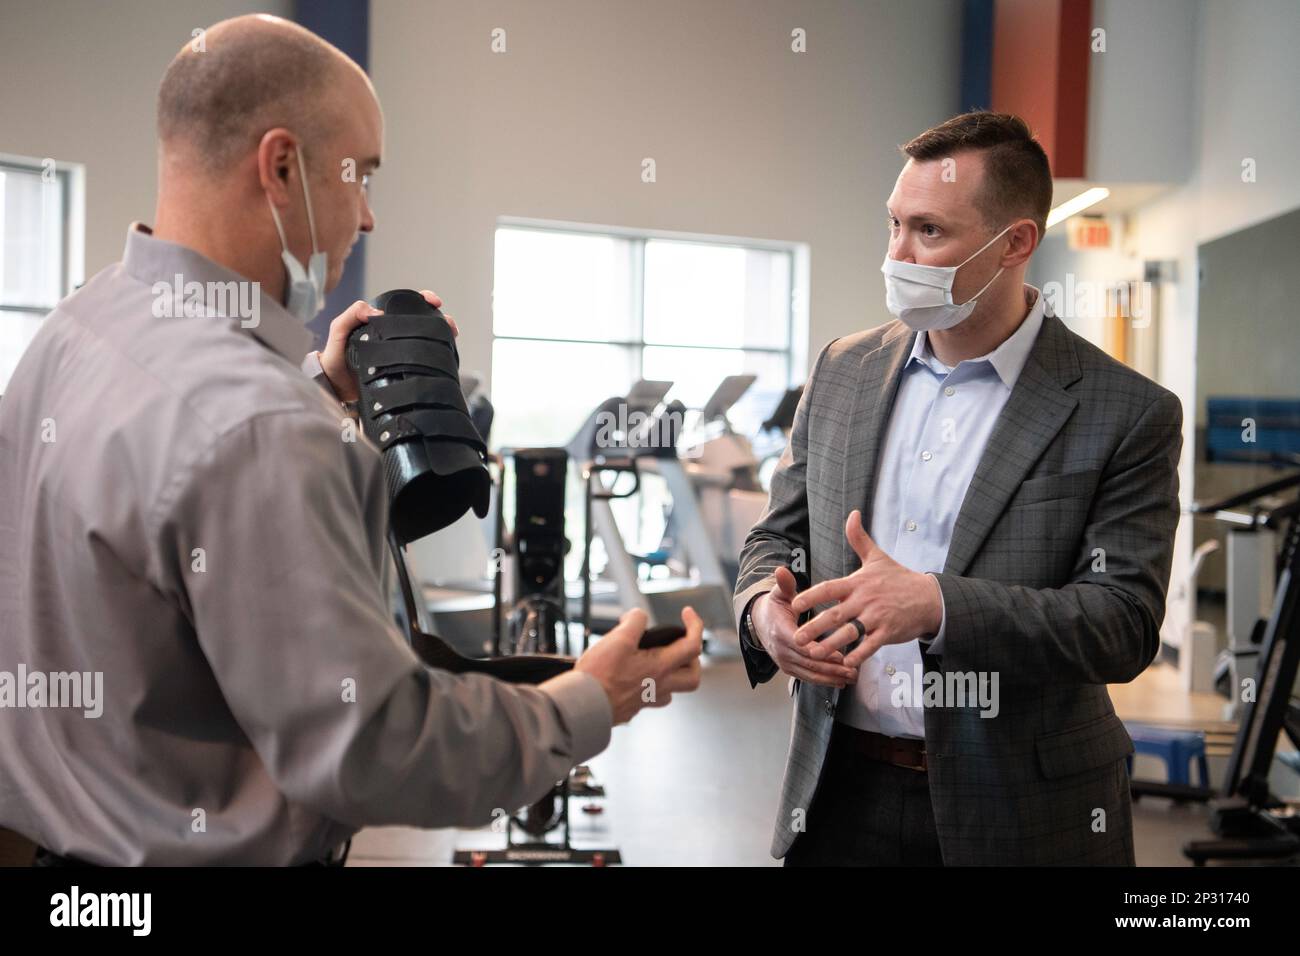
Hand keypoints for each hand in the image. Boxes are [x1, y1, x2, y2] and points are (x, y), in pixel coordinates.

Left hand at [317, 289, 458, 402]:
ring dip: (443, 339)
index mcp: (383, 324)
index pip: (408, 307)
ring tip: (451, 339)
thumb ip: (352, 315)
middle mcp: (395, 337)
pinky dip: (438, 360)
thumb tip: (378, 314)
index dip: (424, 301)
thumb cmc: (335, 358)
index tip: (435, 303)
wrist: (336, 389)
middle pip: (425, 324)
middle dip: (442, 320)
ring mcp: (402, 355)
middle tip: (449, 326)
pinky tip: (445, 360)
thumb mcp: (339, 330)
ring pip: (429, 342)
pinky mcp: (406, 373)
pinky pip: (426, 363)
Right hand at [575, 607, 703, 723]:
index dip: (694, 625)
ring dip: (672, 674)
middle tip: (680, 645)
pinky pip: (650, 697)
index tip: (686, 613)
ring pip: (672, 690)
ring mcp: (646, 700)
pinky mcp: (631, 707)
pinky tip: (635, 676)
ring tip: (657, 659)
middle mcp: (659, 687)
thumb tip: (639, 616)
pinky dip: (650, 684)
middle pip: (692, 677)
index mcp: (660, 668)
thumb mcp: (618, 639)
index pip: (692, 646)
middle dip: (692, 659)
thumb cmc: (600, 676)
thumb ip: (634, 622)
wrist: (582, 706)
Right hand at [752, 566, 856, 687]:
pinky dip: (824, 681)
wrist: (760, 622)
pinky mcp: (789, 669)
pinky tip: (840, 681)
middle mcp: (781, 650)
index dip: (821, 651)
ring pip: (809, 673)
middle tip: (853, 670)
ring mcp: (784, 662)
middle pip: (808, 663)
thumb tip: (781, 570)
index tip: (840, 655)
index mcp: (780, 631)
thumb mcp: (779, 593)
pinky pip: (807, 677)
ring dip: (831, 678)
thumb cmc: (775, 606)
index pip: (801, 645)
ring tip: (851, 677)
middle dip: (831, 669)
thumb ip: (784, 584)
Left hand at [790, 510, 942, 668]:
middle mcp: (865, 600)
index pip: (829, 588)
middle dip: (815, 627)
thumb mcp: (878, 557)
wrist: (929, 597)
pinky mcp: (888, 632)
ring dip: (831, 644)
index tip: (794, 604)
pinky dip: (859, 654)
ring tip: (814, 653)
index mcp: (858, 583)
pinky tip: (846, 663)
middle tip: (796, 637)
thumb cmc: (899, 578)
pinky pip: (871, 646)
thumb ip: (859, 538)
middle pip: (836, 615)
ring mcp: (877, 617)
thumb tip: (852, 514)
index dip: (811, 596)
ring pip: (850, 633)